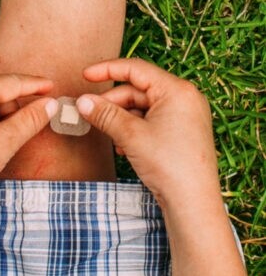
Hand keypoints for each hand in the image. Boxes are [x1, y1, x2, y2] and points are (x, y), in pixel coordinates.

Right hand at [76, 58, 220, 208]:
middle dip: (112, 102)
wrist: (194, 206)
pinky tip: (123, 146)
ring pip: (143, 107)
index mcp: (177, 90)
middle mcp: (185, 98)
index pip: (136, 69)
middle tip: (90, 113)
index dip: (107, 70)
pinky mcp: (183, 133)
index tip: (85, 76)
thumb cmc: (169, 166)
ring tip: (108, 135)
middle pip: (138, 90)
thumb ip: (105, 113)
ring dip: (122, 119)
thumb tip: (82, 101)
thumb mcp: (130, 135)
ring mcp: (186, 116)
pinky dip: (135, 129)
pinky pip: (153, 121)